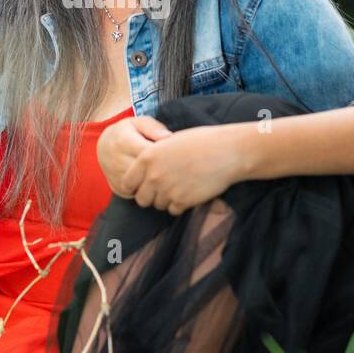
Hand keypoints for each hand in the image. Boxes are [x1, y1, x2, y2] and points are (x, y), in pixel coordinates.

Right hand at [97, 115, 172, 195]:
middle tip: (177, 167)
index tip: (176, 154)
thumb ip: (154, 128)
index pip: (148, 153)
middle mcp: (117, 160)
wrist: (104, 146)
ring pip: (142, 185)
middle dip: (163, 171)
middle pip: (146, 171)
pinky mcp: (117, 188)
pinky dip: (150, 191)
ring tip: (169, 175)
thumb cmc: (128, 132)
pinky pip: (138, 193)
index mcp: (123, 141)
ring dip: (158, 183)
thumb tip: (169, 137)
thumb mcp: (139, 123)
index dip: (164, 155)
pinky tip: (158, 183)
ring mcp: (116, 176)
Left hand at [124, 123, 251, 215]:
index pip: (127, 183)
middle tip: (164, 189)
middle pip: (141, 199)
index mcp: (147, 158)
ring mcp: (167, 190)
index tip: (143, 187)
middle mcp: (153, 175)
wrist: (226, 152)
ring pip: (158, 206)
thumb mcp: (169, 142)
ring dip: (167, 200)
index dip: (135, 187)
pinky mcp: (182, 201)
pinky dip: (180, 205)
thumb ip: (154, 157)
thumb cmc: (201, 142)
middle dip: (151, 196)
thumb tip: (148, 169)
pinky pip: (173, 210)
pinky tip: (190, 193)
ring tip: (181, 187)